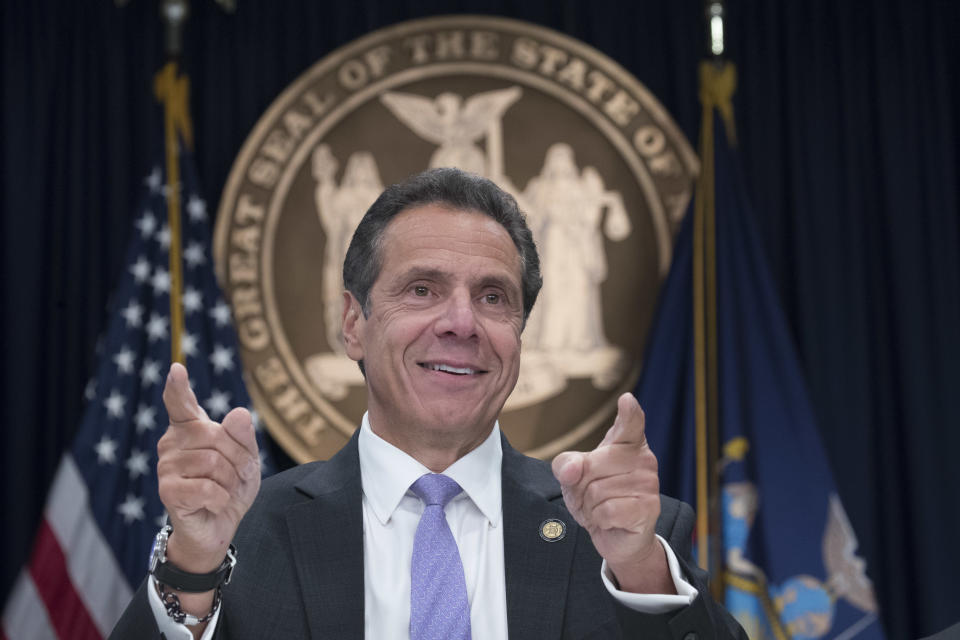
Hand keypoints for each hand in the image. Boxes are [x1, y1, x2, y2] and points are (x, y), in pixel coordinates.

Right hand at [157, 363, 260, 572]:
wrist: (219, 525)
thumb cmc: (230, 485)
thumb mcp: (247, 458)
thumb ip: (243, 436)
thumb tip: (238, 414)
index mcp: (191, 428)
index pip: (180, 403)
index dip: (178, 387)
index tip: (177, 369)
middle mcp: (173, 442)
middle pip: (217, 437)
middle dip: (239, 458)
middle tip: (238, 476)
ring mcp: (166, 466)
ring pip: (214, 464)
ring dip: (230, 481)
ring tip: (224, 490)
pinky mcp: (167, 491)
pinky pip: (207, 488)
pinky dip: (221, 499)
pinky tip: (214, 503)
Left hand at [551, 393, 672, 593]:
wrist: (615, 536)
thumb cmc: (596, 497)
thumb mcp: (572, 476)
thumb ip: (566, 464)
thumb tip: (571, 470)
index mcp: (627, 443)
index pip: (630, 423)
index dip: (629, 413)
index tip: (627, 400)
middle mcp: (643, 458)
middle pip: (592, 465)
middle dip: (582, 485)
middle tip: (594, 494)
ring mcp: (649, 483)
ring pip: (597, 491)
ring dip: (591, 506)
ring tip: (603, 508)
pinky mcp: (648, 508)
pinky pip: (607, 510)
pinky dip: (600, 519)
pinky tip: (611, 520)